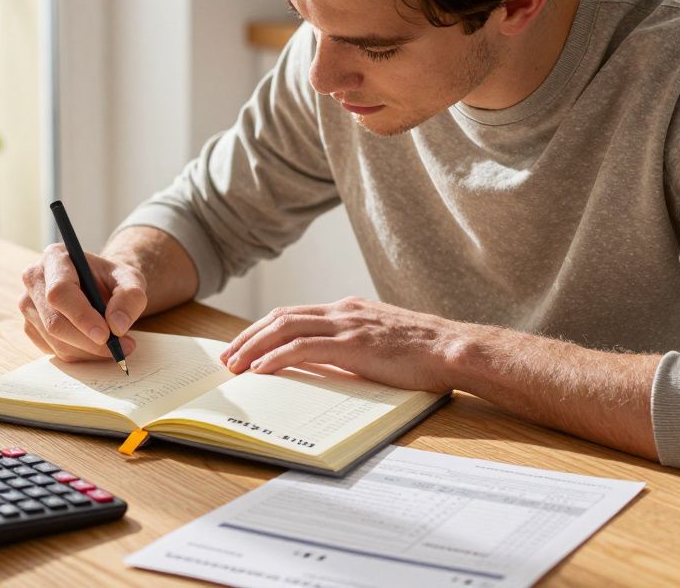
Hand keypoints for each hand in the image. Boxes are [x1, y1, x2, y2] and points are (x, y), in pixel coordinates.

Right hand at [18, 244, 146, 361]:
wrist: (101, 287)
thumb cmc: (112, 280)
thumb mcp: (131, 280)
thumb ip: (130, 297)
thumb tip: (117, 326)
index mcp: (55, 258)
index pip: (60, 292)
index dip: (81, 316)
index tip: (106, 335)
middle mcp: (34, 279)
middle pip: (54, 321)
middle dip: (89, 341)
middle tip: (120, 347)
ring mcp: (28, 305)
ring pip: (55, 341)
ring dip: (89, 351)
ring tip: (117, 346)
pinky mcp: (30, 326)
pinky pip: (54, 351)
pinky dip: (81, 355)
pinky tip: (97, 345)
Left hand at [218, 296, 458, 391]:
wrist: (452, 348)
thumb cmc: (425, 352)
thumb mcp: (383, 341)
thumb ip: (356, 345)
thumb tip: (332, 363)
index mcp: (348, 309)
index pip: (294, 314)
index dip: (264, 329)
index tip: (245, 346)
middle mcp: (342, 311)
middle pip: (281, 317)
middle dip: (249, 336)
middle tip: (227, 356)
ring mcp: (345, 325)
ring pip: (284, 328)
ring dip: (254, 346)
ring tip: (235, 365)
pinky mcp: (351, 345)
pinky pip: (301, 348)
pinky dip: (276, 357)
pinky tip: (260, 369)